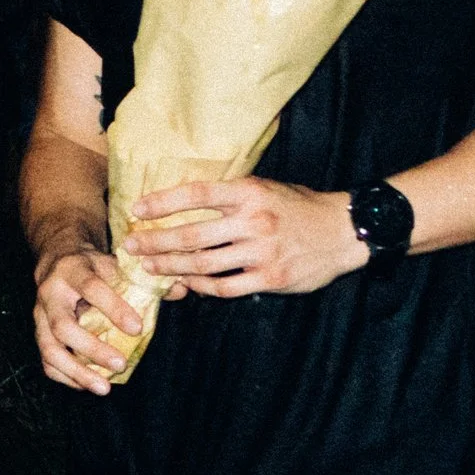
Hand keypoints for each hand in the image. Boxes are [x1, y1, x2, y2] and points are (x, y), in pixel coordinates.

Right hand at [31, 246, 141, 394]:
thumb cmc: (94, 266)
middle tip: (121, 364)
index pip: (91, 287)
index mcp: (73, 270)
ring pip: (49, 348)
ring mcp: (39, 315)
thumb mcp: (116, 264)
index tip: (137, 328)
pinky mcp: (38, 333)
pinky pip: (46, 361)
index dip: (113, 308)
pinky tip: (88, 385)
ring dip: (76, 371)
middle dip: (92, 348)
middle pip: (62, 325)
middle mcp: (50, 293)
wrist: (59, 259)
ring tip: (104, 387)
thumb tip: (181, 290)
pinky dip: (66, 377)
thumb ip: (145, 280)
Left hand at [124, 179, 369, 297]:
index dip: (162, 202)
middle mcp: (253, 221)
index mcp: (248, 193)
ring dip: (171, 267)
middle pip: (192, 234)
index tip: (136, 209)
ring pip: (204, 263)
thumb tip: (181, 202)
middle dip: (155, 241)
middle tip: (130, 245)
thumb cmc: (296, 206)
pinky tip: (188, 284)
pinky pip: (226, 286)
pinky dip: (202, 286)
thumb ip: (227, 197)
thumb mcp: (263, 188)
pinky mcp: (271, 278)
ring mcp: (262, 252)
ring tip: (150, 267)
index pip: (196, 194)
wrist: (344, 230)